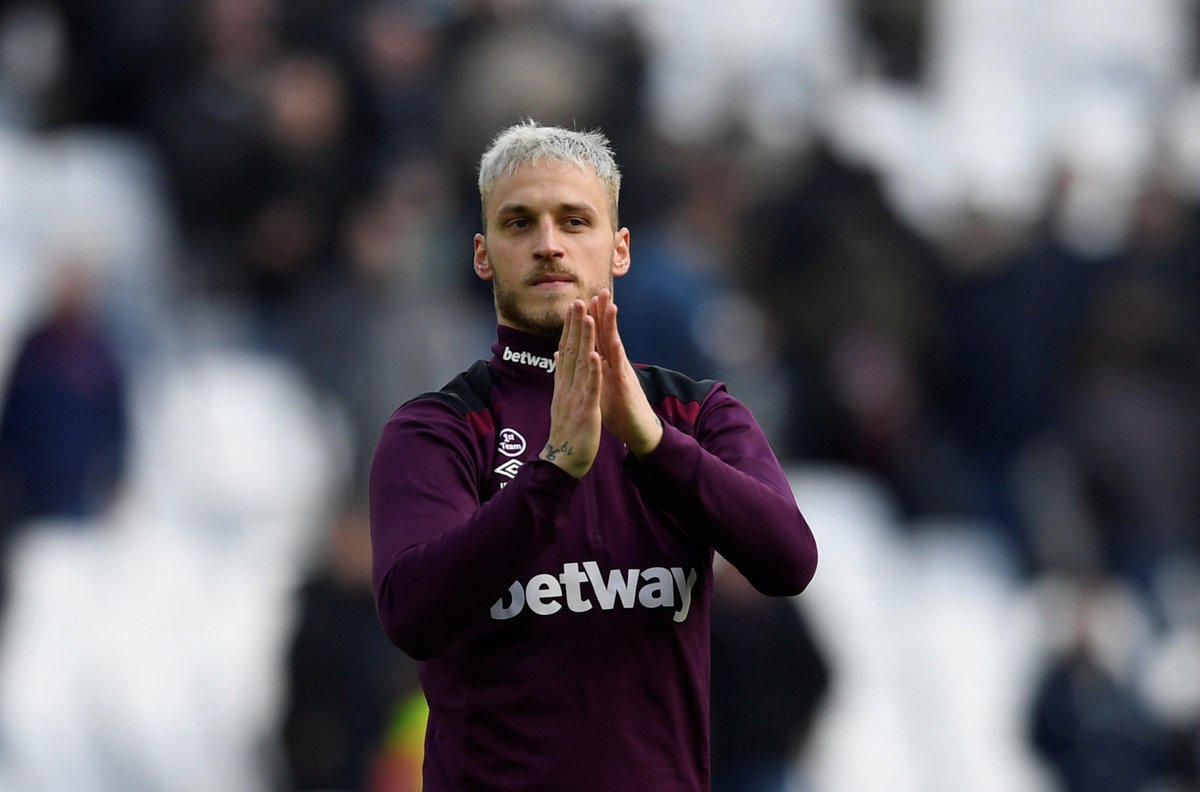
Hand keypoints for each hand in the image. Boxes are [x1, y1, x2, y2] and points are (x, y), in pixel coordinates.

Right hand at [540, 300, 602, 477]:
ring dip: (584, 341)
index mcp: (563, 384)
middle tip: (578, 301)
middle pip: (571, 351)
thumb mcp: (561, 400)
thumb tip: (556, 356)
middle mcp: (567, 386)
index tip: (574, 307)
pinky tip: (596, 355)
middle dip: (575, 326)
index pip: (566, 350)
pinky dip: (593, 372)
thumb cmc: (566, 431)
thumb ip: (560, 377)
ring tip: (588, 318)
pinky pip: (590, 388)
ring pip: (581, 364)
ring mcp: (575, 397)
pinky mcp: (586, 410)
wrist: (563, 460)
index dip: (570, 328)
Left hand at [590, 289, 662, 458]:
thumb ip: (592, 369)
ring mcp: (622, 374)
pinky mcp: (626, 388)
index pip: (597, 337)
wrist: (637, 430)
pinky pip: (620, 369)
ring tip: (610, 306)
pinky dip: (617, 355)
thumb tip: (583, 356)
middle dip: (604, 313)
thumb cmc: (619, 409)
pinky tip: (615, 341)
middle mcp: (616, 365)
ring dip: (612, 327)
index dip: (590, 318)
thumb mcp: (601, 386)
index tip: (584, 298)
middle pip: (608, 334)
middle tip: (601, 290)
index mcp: (606, 364)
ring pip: (616, 346)